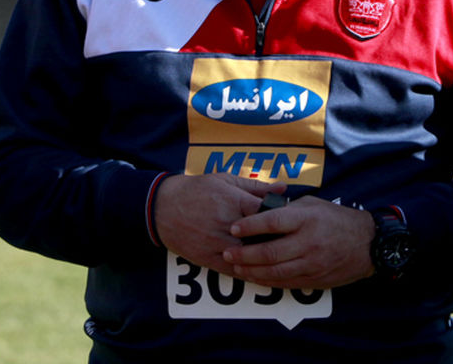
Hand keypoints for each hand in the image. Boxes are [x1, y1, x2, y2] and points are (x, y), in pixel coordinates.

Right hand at [153, 173, 283, 274]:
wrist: (161, 207)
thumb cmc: (195, 190)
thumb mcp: (224, 180)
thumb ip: (255, 187)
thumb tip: (282, 189)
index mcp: (233, 201)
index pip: (269, 214)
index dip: (283, 220)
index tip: (289, 222)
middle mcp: (227, 224)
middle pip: (264, 239)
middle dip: (278, 241)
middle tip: (291, 244)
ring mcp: (218, 244)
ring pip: (251, 259)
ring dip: (266, 260)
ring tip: (280, 259)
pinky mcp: (209, 259)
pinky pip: (236, 271)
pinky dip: (250, 272)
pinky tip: (261, 271)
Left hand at [222, 196, 374, 289]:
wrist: (369, 244)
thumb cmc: (335, 219)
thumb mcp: (312, 204)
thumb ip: (286, 208)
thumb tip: (259, 209)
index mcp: (306, 219)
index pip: (272, 222)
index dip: (250, 226)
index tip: (233, 228)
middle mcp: (308, 242)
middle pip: (270, 251)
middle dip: (244, 254)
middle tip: (227, 253)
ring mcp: (312, 264)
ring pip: (276, 272)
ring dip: (252, 271)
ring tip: (236, 268)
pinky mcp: (315, 280)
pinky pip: (286, 283)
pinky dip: (268, 281)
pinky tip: (255, 277)